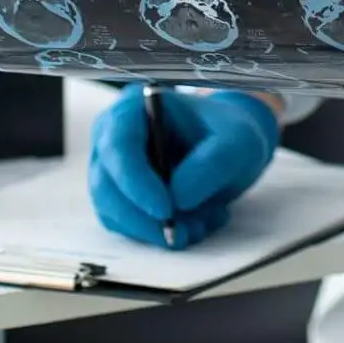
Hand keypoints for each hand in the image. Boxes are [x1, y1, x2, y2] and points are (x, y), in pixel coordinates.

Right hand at [89, 86, 280, 248]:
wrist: (229, 145)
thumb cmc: (228, 133)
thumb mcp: (236, 141)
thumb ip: (210, 165)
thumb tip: (177, 199)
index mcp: (134, 109)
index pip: (118, 147)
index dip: (136, 183)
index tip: (165, 210)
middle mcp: (111, 138)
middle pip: (107, 186)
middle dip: (144, 217)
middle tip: (184, 233)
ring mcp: (111, 169)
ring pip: (115, 213)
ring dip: (155, 229)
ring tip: (203, 222)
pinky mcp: (118, 197)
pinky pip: (127, 226)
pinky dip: (159, 233)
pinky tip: (196, 222)